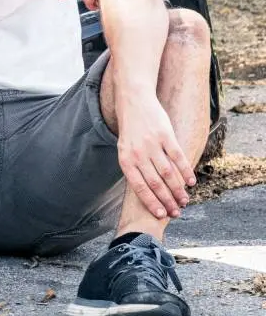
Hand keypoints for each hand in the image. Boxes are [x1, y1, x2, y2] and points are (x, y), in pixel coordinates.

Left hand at [116, 97, 195, 218]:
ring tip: (185, 200)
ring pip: (168, 173)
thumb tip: (149, 191)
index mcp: (125, 159)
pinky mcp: (166, 136)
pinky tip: (191, 182)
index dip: (151, 202)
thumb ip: (135, 167)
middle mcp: (138, 154)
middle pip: (155, 183)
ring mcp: (152, 145)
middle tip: (177, 212)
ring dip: (178, 190)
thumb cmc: (130, 130)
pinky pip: (178, 157)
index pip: (139, 187)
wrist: (134, 101)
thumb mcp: (125, 149)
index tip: (161, 214)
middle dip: (167, 200)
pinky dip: (186, 171)